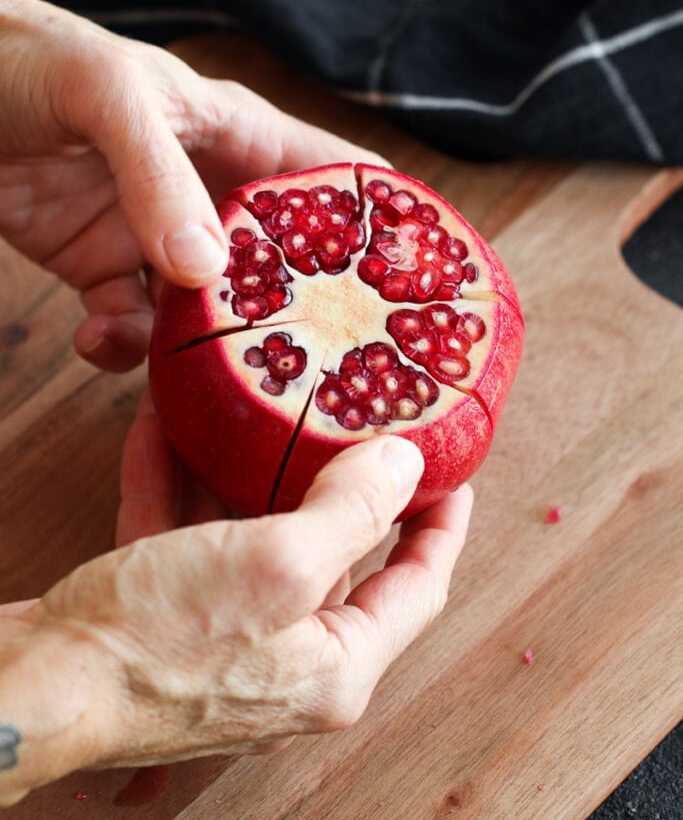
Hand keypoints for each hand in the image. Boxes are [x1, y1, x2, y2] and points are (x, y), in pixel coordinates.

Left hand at [0, 0, 385, 371]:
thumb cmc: (37, 58)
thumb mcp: (111, 97)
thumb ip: (159, 178)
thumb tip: (208, 272)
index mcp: (237, 134)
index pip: (330, 179)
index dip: (377, 227)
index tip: (413, 287)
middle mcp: (209, 191)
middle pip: (280, 265)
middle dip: (296, 314)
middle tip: (314, 368)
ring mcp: (157, 236)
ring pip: (207, 310)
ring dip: (198, 345)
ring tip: (181, 362)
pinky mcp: (101, 269)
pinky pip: (130, 324)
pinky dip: (120, 346)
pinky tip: (98, 339)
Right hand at [0, 397, 472, 805]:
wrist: (40, 687)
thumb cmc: (161, 642)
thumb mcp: (276, 562)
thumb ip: (352, 512)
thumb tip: (406, 463)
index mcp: (337, 662)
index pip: (418, 585)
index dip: (443, 524)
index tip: (454, 472)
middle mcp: (290, 657)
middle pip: (336, 555)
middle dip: (334, 481)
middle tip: (347, 418)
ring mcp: (229, 640)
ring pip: (254, 538)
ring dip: (243, 472)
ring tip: (250, 406)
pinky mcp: (172, 621)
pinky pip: (191, 539)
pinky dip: (181, 488)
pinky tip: (166, 428)